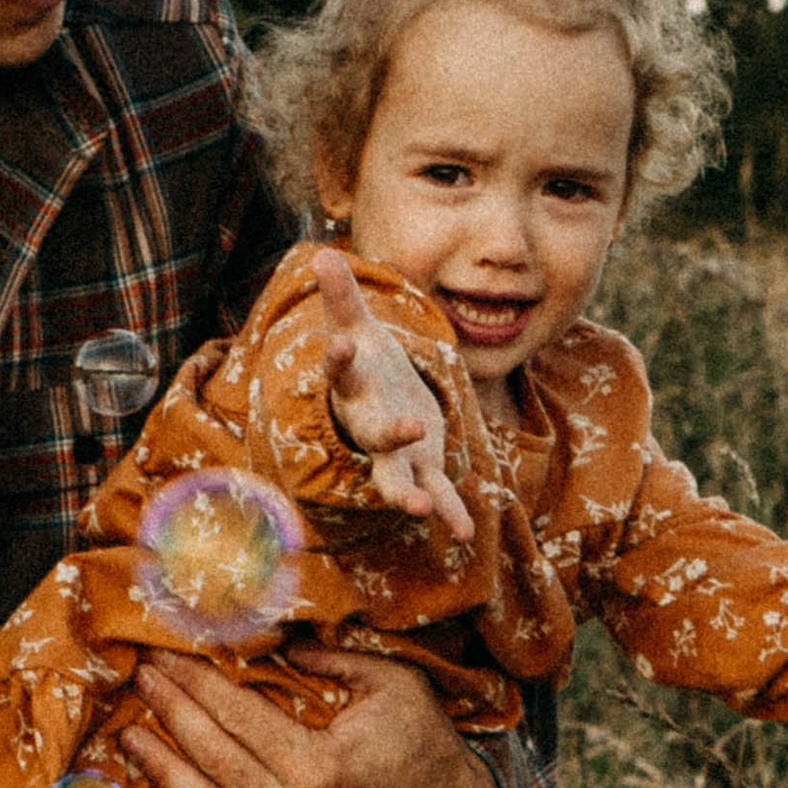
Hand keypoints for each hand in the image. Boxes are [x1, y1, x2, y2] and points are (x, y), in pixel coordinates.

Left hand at [127, 643, 496, 787]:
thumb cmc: (426, 746)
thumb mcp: (393, 686)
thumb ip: (332, 659)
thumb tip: (271, 637)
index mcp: (318, 765)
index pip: (235, 714)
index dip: (193, 681)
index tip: (161, 654)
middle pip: (212, 754)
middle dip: (169, 711)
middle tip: (138, 678)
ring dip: (161, 771)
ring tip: (129, 737)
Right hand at [314, 250, 475, 543]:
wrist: (375, 403)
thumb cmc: (364, 363)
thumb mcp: (353, 326)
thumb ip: (340, 296)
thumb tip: (323, 253)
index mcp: (354, 387)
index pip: (342, 372)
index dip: (340, 360)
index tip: (340, 346)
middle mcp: (370, 423)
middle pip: (374, 432)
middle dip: (390, 433)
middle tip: (409, 427)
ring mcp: (395, 451)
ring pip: (395, 475)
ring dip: (404, 491)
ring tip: (415, 508)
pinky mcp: (422, 467)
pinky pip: (435, 493)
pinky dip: (450, 513)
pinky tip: (464, 534)